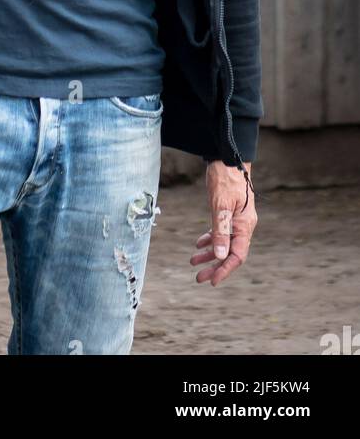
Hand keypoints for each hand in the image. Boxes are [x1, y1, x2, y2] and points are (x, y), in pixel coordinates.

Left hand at [190, 160, 256, 286]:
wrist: (228, 157)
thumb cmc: (225, 178)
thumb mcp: (221, 204)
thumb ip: (220, 230)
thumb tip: (220, 254)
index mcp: (244, 225)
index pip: (237, 255)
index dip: (224, 269)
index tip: (212, 280)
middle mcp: (242, 225)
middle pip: (230, 252)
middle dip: (214, 266)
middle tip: (199, 277)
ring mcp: (236, 219)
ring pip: (224, 243)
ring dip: (210, 254)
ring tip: (193, 262)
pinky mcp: (229, 212)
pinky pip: (221, 231)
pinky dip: (210, 239)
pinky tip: (199, 244)